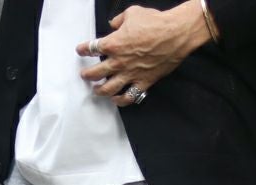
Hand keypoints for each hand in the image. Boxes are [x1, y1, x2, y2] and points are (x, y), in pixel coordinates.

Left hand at [75, 1, 212, 106]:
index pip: (92, 48)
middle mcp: (118, 62)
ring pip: (108, 89)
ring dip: (99, 91)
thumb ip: (118, 20)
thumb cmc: (155, 22)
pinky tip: (116, 99)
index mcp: (114, 43)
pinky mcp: (142, 82)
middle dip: (87, 75)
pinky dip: (120, 100)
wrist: (174, 34)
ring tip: (96, 90)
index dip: (84, 49)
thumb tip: (114, 24)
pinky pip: (128, 97)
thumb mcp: (133, 13)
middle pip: (95, 73)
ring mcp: (130, 74)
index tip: (81, 50)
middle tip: (84, 75)